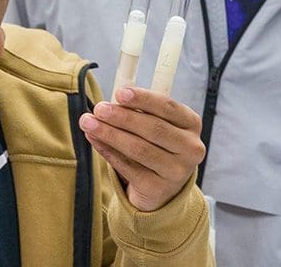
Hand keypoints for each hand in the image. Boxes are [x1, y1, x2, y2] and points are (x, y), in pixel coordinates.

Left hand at [79, 86, 205, 211]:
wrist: (163, 187)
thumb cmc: (157, 145)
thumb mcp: (158, 125)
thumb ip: (139, 112)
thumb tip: (110, 103)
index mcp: (192, 124)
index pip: (168, 107)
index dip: (143, 99)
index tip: (119, 93)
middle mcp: (191, 148)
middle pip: (153, 128)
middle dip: (122, 117)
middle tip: (99, 109)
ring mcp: (176, 171)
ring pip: (139, 149)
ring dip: (110, 134)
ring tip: (89, 123)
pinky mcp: (158, 188)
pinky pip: (128, 167)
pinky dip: (108, 152)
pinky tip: (95, 140)